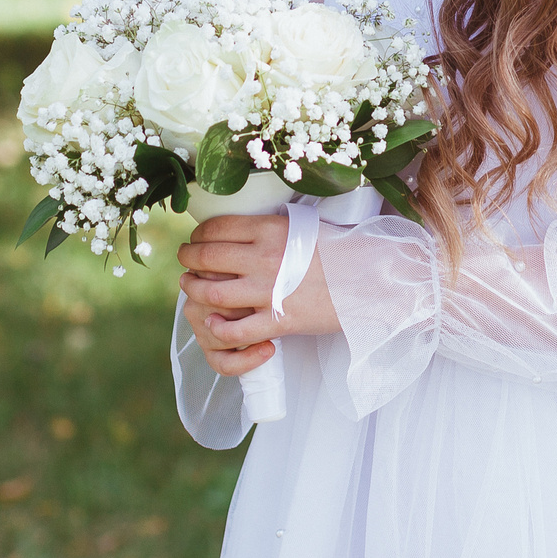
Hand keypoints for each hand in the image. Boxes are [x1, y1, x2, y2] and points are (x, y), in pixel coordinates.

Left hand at [178, 212, 341, 377]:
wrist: (372, 280)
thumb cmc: (341, 251)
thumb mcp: (304, 226)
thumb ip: (271, 228)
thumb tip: (242, 229)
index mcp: (270, 229)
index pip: (216, 228)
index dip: (198, 235)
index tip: (196, 239)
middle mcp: (264, 257)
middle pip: (206, 257)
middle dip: (188, 259)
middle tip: (185, 260)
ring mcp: (268, 291)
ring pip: (211, 293)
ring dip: (193, 290)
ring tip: (190, 286)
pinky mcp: (278, 321)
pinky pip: (234, 331)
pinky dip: (217, 328)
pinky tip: (212, 322)